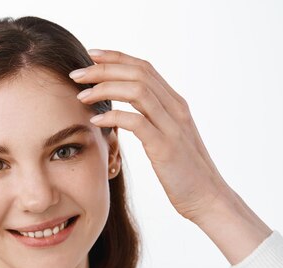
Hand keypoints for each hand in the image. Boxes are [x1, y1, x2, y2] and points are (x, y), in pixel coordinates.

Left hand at [69, 49, 231, 224]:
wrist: (206, 197)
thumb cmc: (181, 171)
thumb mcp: (165, 137)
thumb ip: (149, 118)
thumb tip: (119, 109)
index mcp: (174, 103)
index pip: (143, 68)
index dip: (116, 58)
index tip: (90, 56)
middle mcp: (175, 108)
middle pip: (137, 74)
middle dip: (104, 69)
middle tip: (76, 73)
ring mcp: (172, 126)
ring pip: (138, 91)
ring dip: (105, 89)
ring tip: (81, 95)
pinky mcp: (166, 147)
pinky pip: (137, 122)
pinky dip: (114, 117)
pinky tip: (95, 120)